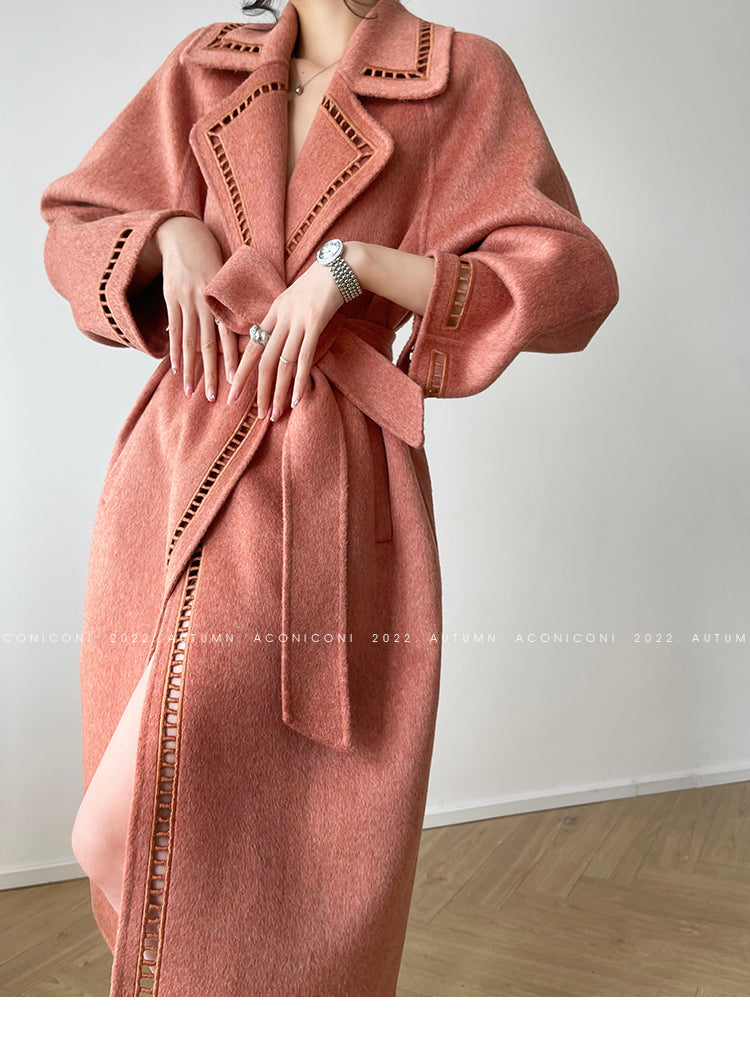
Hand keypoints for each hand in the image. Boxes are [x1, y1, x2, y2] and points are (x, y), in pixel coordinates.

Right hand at [153, 216, 239, 400]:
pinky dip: (174, 351)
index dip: (232, 361)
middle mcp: (205, 304)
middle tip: (213, 397)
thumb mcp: (226, 281)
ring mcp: (186, 303)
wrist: (184, 237)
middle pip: (208, 346)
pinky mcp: (170, 300)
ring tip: (190, 390)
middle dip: (211, 374)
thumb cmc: (212, 261)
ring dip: (190, 369)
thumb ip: (233, 306)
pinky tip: (175, 368)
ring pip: (189, 342)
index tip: (236, 383)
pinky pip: (173, 330)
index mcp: (223, 302)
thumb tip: (250, 332)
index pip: (229, 337)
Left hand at [226, 252, 351, 418]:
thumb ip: (283, 321)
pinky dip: (298, 380)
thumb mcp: (294, 301)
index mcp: (273, 312)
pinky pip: (304, 357)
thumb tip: (274, 343)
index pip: (252, 347)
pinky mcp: (315, 323)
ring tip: (275, 413)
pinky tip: (296, 399)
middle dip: (259, 390)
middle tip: (257, 415)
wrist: (340, 266)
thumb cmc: (319, 286)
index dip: (242, 372)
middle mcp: (281, 318)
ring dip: (278, 392)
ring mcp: (297, 321)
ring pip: (282, 363)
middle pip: (264, 360)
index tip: (234, 393)